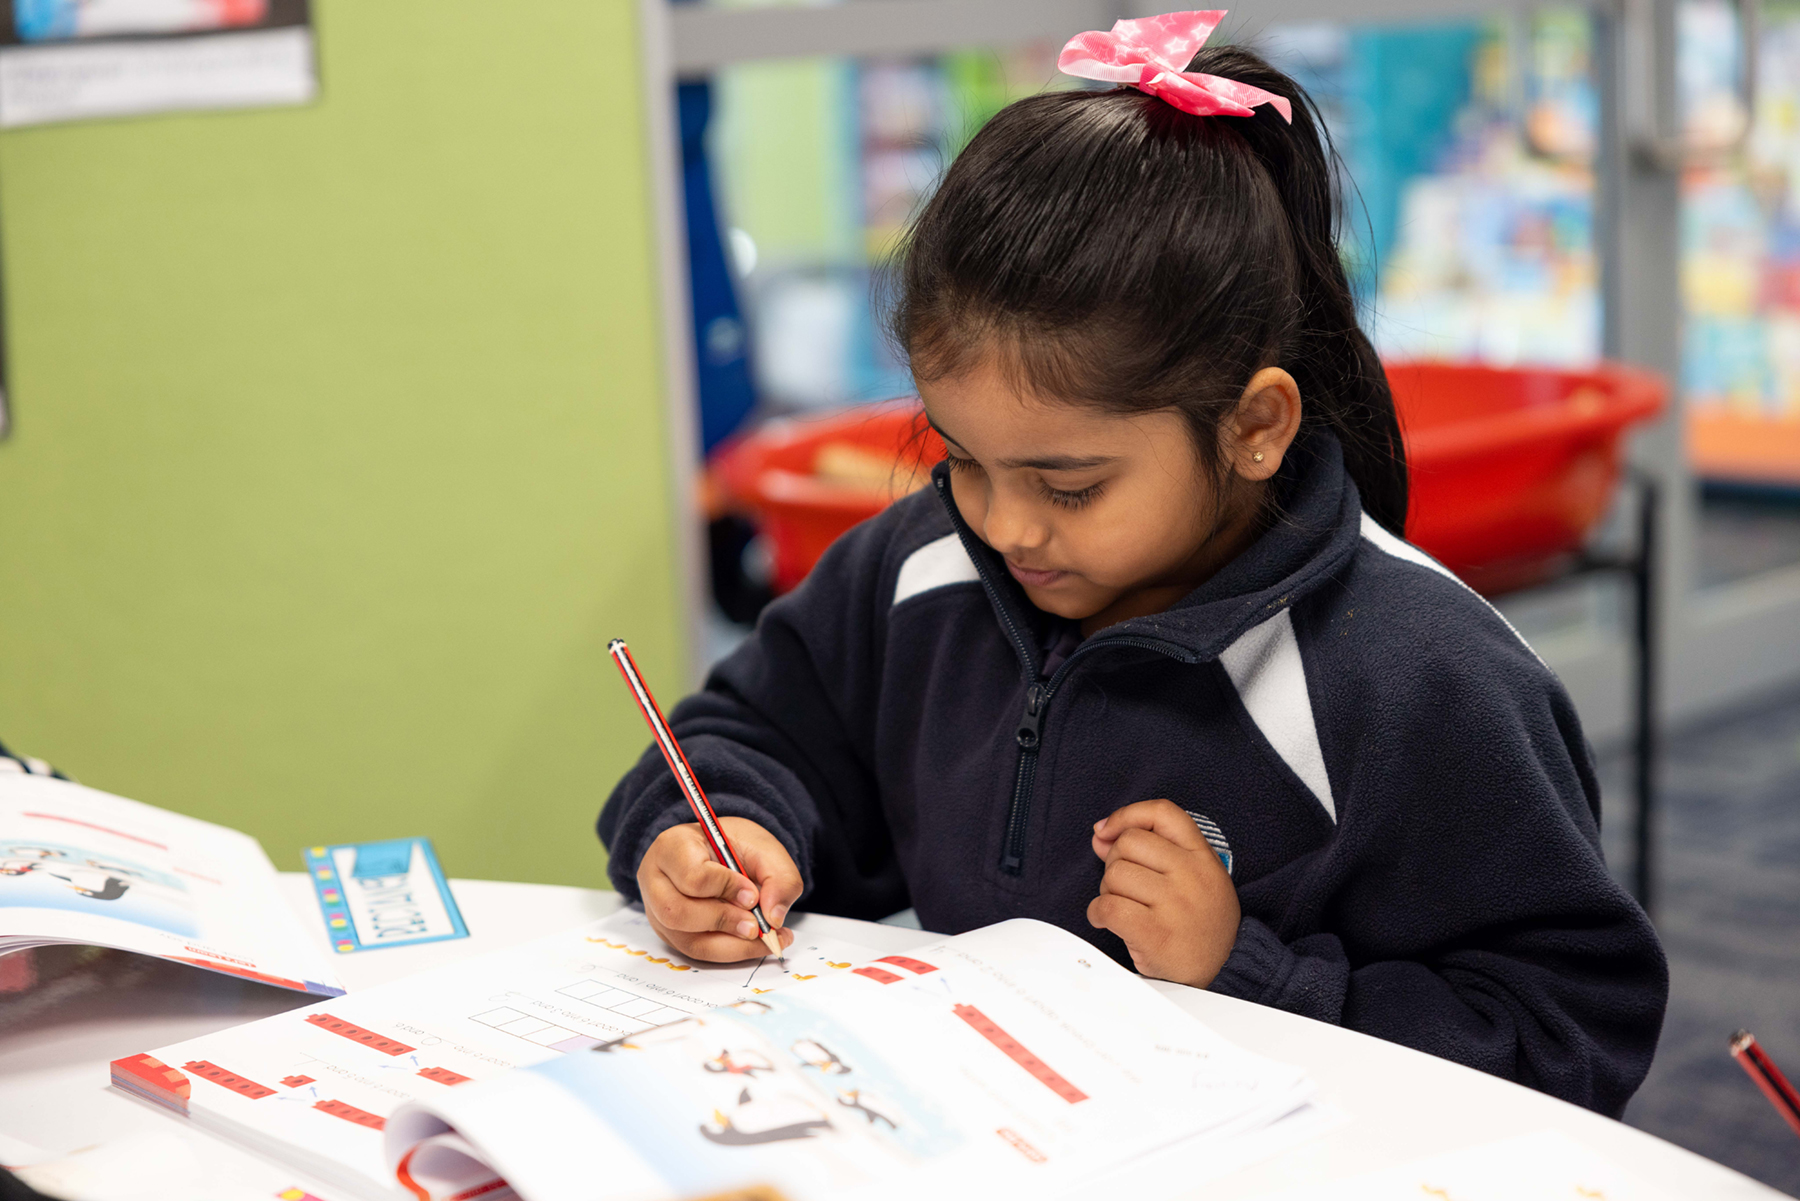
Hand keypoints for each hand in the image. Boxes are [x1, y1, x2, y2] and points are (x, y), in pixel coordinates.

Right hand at [637, 817, 801, 962]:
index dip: (725, 889)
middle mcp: (655, 881)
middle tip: (757, 925)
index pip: (691, 876)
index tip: (753, 895)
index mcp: (672, 847)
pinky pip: (697, 951)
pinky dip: (730, 951)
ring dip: (730, 943)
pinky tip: (755, 943)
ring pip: (687, 940)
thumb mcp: (763, 847)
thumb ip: (779, 878)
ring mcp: (658, 911)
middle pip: (678, 913)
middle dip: (723, 922)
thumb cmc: (734, 845)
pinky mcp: (670, 933)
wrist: (719, 851)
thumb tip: (775, 918)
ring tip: (762, 936)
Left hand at [1086, 799, 1240, 987]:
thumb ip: (1150, 850)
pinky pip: (1109, 907)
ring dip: (1107, 890)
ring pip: (1114, 874)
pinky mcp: (1156, 933)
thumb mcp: (1190, 876)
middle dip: (1115, 862)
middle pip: (1128, 843)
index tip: (1108, 830)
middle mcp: (1191, 875)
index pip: (1162, 812)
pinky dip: (1097, 913)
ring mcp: (1175, 904)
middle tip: (1125, 887)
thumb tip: (1101, 835)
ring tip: (1124, 906)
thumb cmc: (1200, 921)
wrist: (1223, 970)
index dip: (1127, 815)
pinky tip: (1105, 920)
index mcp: (1202, 856)